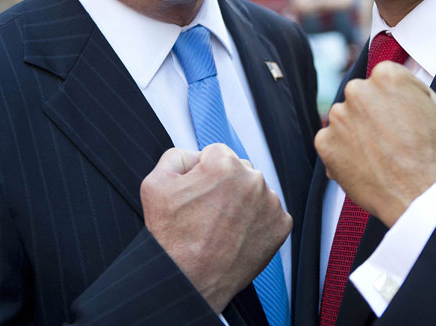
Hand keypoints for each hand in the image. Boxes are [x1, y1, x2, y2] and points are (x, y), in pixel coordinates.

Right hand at [139, 144, 291, 312]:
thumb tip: (197, 156)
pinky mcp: (280, 225)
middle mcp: (253, 179)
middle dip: (225, 185)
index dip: (202, 174)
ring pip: (254, 191)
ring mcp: (270, 203)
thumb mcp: (155, 184)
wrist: (189, 282)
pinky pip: (269, 213)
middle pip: (239, 170)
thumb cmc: (171, 238)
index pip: (217, 154)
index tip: (196, 195)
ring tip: (221, 226)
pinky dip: (256, 221)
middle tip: (207, 213)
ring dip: (242, 202)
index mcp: (224, 164)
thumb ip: (177, 156)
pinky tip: (237, 235)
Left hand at [315, 61, 435, 226]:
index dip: (395, 98)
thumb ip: (420, 90)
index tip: (400, 114)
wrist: (420, 197)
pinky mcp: (324, 143)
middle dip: (372, 112)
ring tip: (379, 154)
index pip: (383, 78)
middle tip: (390, 136)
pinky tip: (365, 164)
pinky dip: (343, 152)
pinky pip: (331, 142)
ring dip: (357, 131)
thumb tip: (410, 88)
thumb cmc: (434, 155)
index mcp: (386, 76)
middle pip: (361, 96)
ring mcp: (338, 117)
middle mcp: (357, 90)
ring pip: (345, 119)